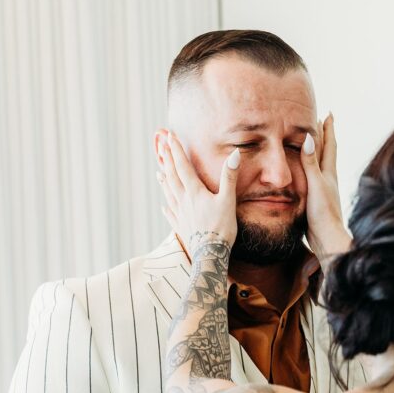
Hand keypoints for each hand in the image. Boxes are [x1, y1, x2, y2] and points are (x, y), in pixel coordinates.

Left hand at [157, 131, 239, 252]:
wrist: (209, 255)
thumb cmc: (221, 229)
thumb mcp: (228, 201)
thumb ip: (229, 177)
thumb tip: (235, 154)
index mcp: (195, 192)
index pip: (183, 166)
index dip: (177, 151)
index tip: (170, 136)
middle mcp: (184, 201)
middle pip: (173, 177)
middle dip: (167, 160)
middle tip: (162, 147)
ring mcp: (180, 215)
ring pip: (169, 194)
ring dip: (164, 181)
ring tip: (159, 172)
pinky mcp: (181, 227)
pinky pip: (170, 215)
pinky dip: (166, 208)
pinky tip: (163, 206)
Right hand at [299, 113, 351, 262]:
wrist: (327, 240)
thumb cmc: (323, 214)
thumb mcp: (315, 185)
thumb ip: (310, 164)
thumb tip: (309, 138)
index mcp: (328, 173)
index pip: (329, 145)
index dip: (328, 129)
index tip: (328, 113)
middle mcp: (328, 180)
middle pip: (326, 153)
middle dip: (324, 137)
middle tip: (320, 122)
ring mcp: (323, 191)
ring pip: (319, 167)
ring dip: (316, 154)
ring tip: (311, 145)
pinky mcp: (316, 202)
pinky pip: (311, 180)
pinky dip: (308, 171)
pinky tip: (304, 175)